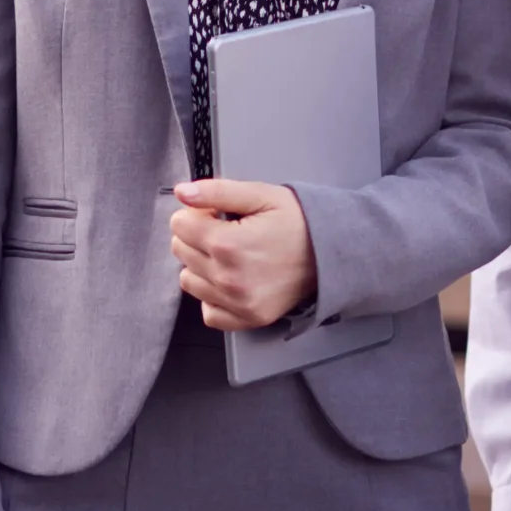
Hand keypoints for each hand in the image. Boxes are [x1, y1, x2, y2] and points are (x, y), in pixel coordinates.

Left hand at [168, 178, 314, 330]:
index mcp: (228, 244)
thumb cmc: (299, 222)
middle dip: (198, 235)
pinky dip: (213, 296)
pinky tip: (230, 279)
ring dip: (201, 264)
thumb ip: (216, 191)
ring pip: (189, 280)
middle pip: (180, 250)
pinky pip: (208, 311)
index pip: (179, 224)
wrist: (331, 253)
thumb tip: (182, 193)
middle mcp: (228, 278)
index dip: (197, 212)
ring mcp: (237, 303)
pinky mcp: (246, 319)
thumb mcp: (261, 195)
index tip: (217, 213)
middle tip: (228, 230)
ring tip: (230, 254)